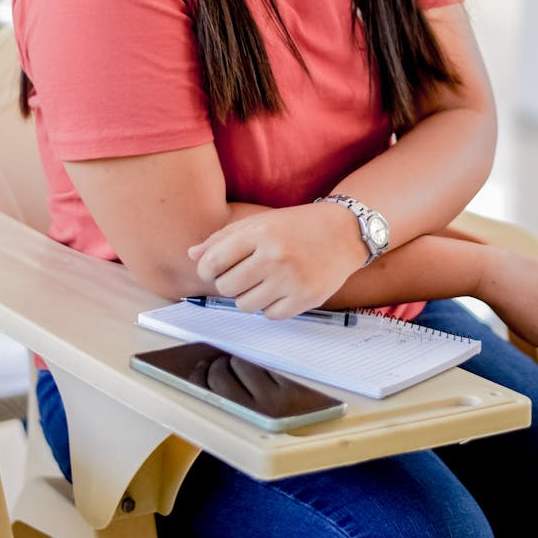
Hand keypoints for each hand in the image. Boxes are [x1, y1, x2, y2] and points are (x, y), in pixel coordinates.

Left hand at [188, 203, 365, 318]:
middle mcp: (275, 256)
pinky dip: (270, 306)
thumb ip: (224, 237)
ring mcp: (291, 279)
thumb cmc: (298, 225)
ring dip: (248, 297)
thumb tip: (192, 255)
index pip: (213, 262)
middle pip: (226, 287)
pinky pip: (270, 315)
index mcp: (260, 233)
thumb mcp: (261, 221)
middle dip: (228, 283)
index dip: (207, 269)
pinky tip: (280, 290)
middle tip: (242, 275)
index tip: (213, 269)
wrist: (345, 232)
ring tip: (262, 282)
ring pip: (245, 305)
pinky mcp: (306, 298)